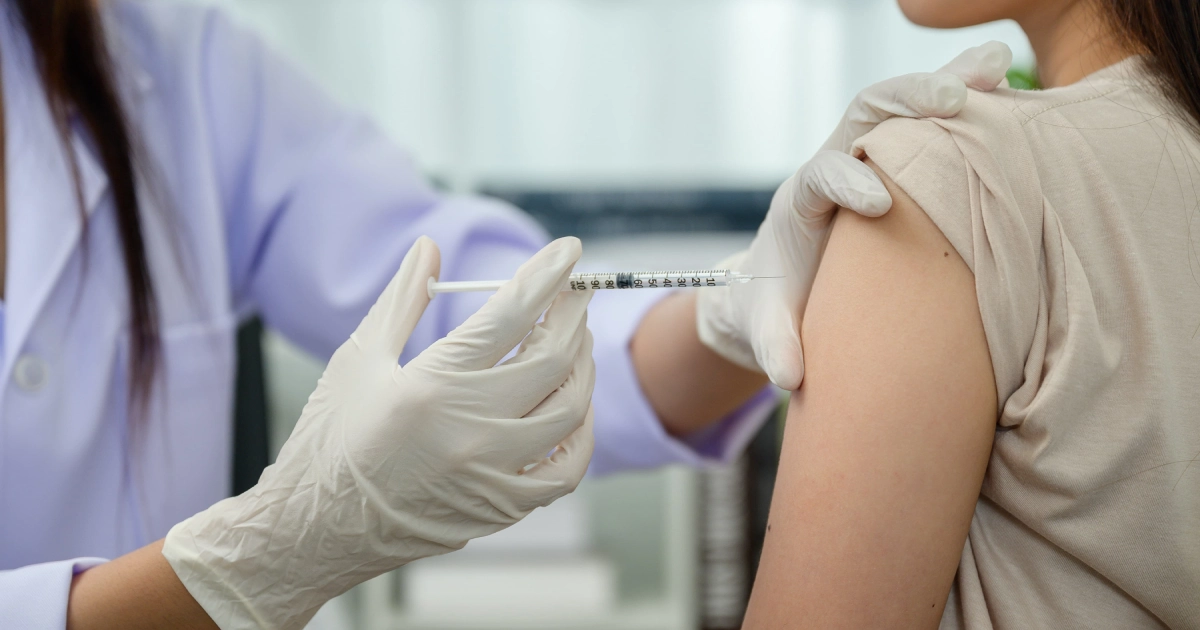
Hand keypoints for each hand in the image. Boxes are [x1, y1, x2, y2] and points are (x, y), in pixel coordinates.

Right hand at [163, 236, 594, 629]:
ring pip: (569, 409)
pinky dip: (581, 433)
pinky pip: (566, 469)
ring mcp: (492, 473)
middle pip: (551, 358)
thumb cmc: (331, 441)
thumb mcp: (358, 359)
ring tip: (575, 343)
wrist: (314, 531)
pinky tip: (574, 409)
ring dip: (582, 367)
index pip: (510, 315)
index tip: (570, 251)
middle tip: (575, 295)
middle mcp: (470, 429)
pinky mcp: (501, 508)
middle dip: (572, 316)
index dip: (547, 276)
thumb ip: (403, 299)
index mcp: (432, 385)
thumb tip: (431, 247)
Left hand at [696, 42, 1011, 388]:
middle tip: (953, 101)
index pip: (819, 177)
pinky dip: (966, 98)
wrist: (772, 284)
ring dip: (946, 84)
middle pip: (861, 116)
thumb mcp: (763, 329)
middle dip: (904, 103)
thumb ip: (773, 347)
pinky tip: (1007, 80)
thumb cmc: (769, 305)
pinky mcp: (897, 161)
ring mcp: (867, 157)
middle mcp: (832, 166)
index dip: (846, 182)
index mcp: (798, 204)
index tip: (877, 203)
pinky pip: (929, 120)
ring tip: (997, 66)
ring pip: (900, 106)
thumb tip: (788, 376)